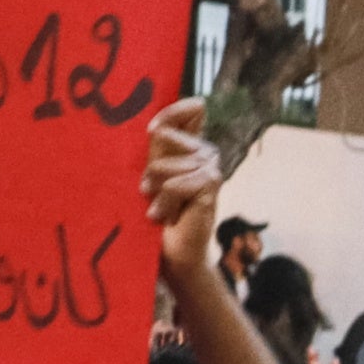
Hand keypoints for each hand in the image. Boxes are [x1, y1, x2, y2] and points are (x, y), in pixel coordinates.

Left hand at [141, 97, 225, 288]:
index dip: (172, 113)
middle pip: (165, 137)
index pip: (192, 111)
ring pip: (167, 164)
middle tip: (153, 193)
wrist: (172, 252)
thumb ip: (159, 146)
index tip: (151, 131)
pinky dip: (166, 201)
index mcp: (191, 146)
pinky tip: (167, 216)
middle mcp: (206, 153)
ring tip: (160, 209)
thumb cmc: (158, 214)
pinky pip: (177, 183)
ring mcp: (212, 168)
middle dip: (151, 168)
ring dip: (156, 190)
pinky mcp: (212, 186)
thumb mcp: (153, 174)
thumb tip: (161, 123)